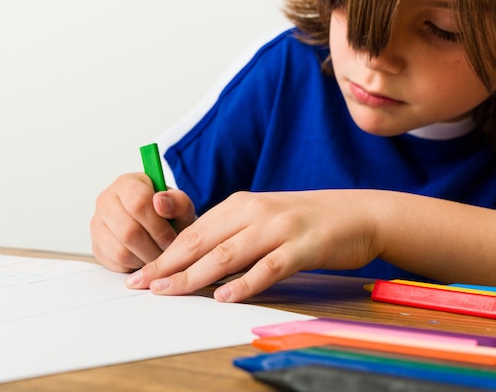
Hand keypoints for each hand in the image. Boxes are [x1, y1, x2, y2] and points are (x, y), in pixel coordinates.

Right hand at [90, 172, 195, 272]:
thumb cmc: (166, 213)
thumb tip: (160, 203)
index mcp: (127, 184)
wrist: (153, 224)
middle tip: (167, 253)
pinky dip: (134, 265)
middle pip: (129, 231)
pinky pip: (116, 262)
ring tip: (158, 256)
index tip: (172, 239)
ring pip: (121, 251)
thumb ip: (177, 202)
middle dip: (153, 247)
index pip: (138, 203)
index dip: (158, 226)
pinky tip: (145, 258)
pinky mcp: (96, 246)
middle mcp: (106, 201)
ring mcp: (98, 224)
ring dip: (145, 259)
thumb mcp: (180, 205)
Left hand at [125, 190, 381, 301]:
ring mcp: (277, 228)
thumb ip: (230, 233)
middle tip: (143, 285)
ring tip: (171, 292)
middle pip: (202, 242)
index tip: (143, 274)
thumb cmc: (304, 219)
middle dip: (169, 266)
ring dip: (195, 275)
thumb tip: (194, 260)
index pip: (193, 232)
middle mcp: (254, 212)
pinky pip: (268, 267)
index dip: (165, 254)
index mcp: (239, 204)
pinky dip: (244, 282)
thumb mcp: (261, 217)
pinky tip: (225, 296)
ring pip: (228, 254)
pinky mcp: (301, 246)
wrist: (356, 212)